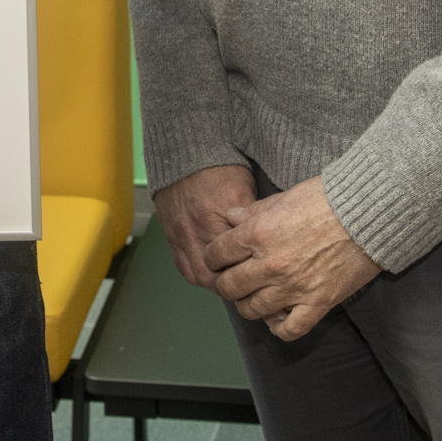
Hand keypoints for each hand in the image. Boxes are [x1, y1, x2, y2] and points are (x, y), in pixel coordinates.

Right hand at [152, 164, 257, 288]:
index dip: (248, 271)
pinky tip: (210, 271)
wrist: (184, 156)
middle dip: (231, 284)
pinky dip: (197, 273)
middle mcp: (193, 231)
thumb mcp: (244, 189)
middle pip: (212, 275)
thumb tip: (270, 239)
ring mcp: (180, 236)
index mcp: (214, 217)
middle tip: (248, 284)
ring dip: (214, 282)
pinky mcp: (171, 237)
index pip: (233, 258)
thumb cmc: (217, 170)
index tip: (262, 274)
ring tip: (231, 280)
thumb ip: (254, 217)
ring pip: (197, 276)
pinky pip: (183, 267)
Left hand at [201, 175, 381, 340]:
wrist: (369, 213)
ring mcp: (294, 287)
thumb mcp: (282, 197)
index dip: (213, 258)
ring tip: (253, 296)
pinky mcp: (318, 303)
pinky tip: (277, 317)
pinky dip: (278, 327)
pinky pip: (289, 329)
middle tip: (233, 279)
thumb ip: (252, 212)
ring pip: (252, 310)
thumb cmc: (327, 198)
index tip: (217, 259)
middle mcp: (270, 264)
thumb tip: (230, 219)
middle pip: (229, 287)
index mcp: (258, 234)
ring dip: (248, 305)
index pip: (217, 254)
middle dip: (226, 283)